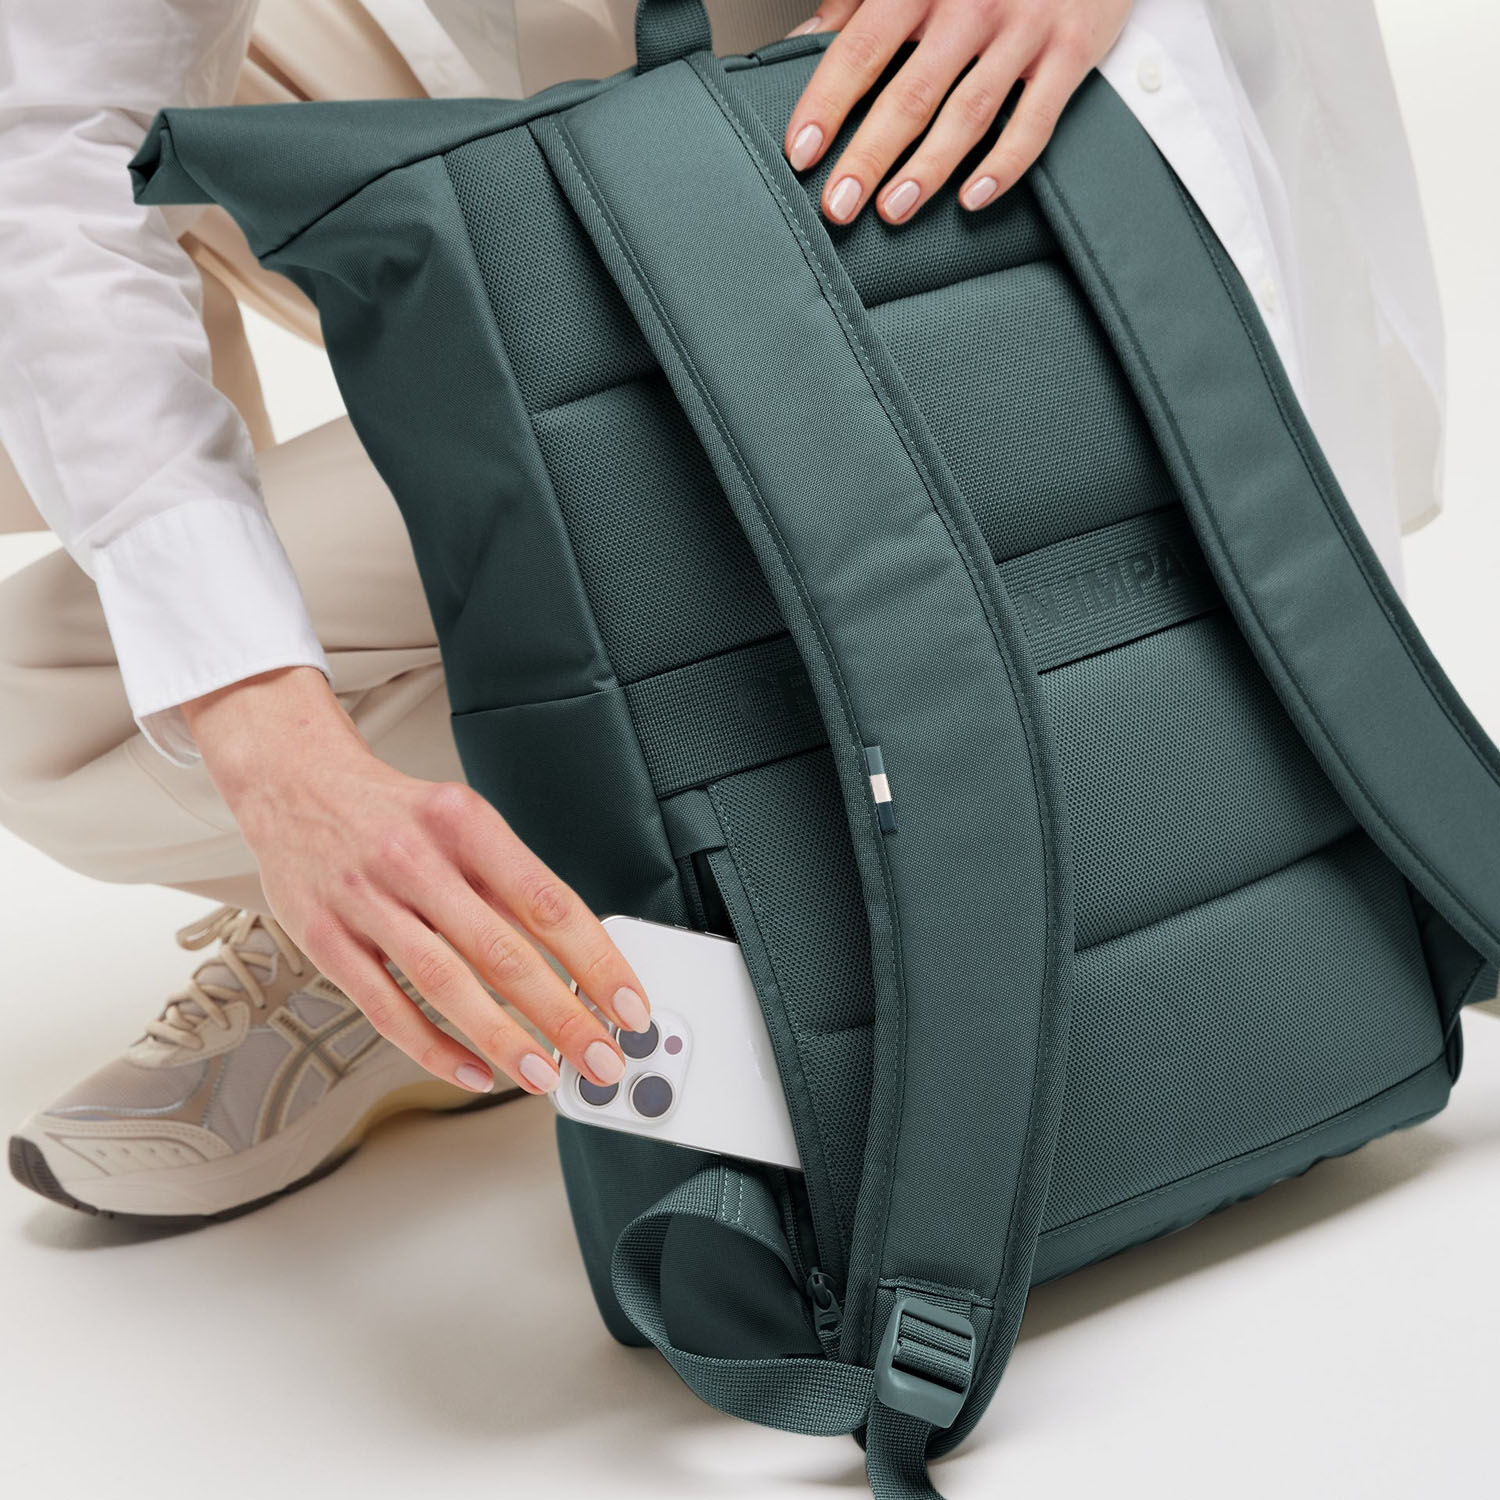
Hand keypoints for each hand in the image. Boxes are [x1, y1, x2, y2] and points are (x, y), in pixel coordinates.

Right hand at [182, 666, 648, 1097]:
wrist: (295, 784)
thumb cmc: (393, 813)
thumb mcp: (462, 822)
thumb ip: (510, 884)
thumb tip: (576, 958)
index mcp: (464, 823)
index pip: (547, 901)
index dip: (595, 960)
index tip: (627, 1003)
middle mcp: (415, 858)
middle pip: (503, 951)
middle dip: (563, 1015)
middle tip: (602, 1058)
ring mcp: (365, 899)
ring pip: (445, 984)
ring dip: (504, 1038)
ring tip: (545, 1074)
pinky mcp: (324, 938)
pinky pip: (385, 1007)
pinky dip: (433, 1047)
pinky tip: (473, 1069)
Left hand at [784, 0, 1131, 222]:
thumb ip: (860, 1)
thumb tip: (803, 43)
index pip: (862, 48)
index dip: (827, 103)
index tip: (801, 152)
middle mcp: (973, 2)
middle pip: (911, 93)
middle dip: (869, 156)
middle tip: (838, 205)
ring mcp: (1025, 27)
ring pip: (969, 113)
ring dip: (928, 170)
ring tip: (893, 210)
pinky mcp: (1071, 50)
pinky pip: (1035, 120)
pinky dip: (1004, 165)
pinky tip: (973, 198)